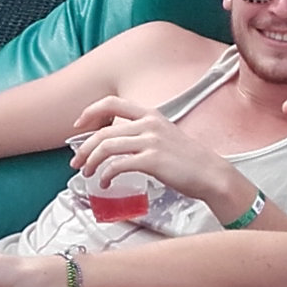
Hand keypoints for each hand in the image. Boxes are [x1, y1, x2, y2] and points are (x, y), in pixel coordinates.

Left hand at [69, 98, 238, 209]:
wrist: (211, 174)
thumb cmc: (188, 160)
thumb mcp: (165, 135)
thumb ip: (143, 133)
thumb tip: (116, 143)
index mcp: (151, 115)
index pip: (112, 103)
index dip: (90, 112)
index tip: (78, 126)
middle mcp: (149, 125)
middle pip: (103, 132)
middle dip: (84, 148)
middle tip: (76, 162)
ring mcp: (151, 142)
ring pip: (106, 148)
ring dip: (91, 162)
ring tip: (87, 174)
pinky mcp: (152, 161)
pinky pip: (118, 166)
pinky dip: (106, 175)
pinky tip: (105, 183)